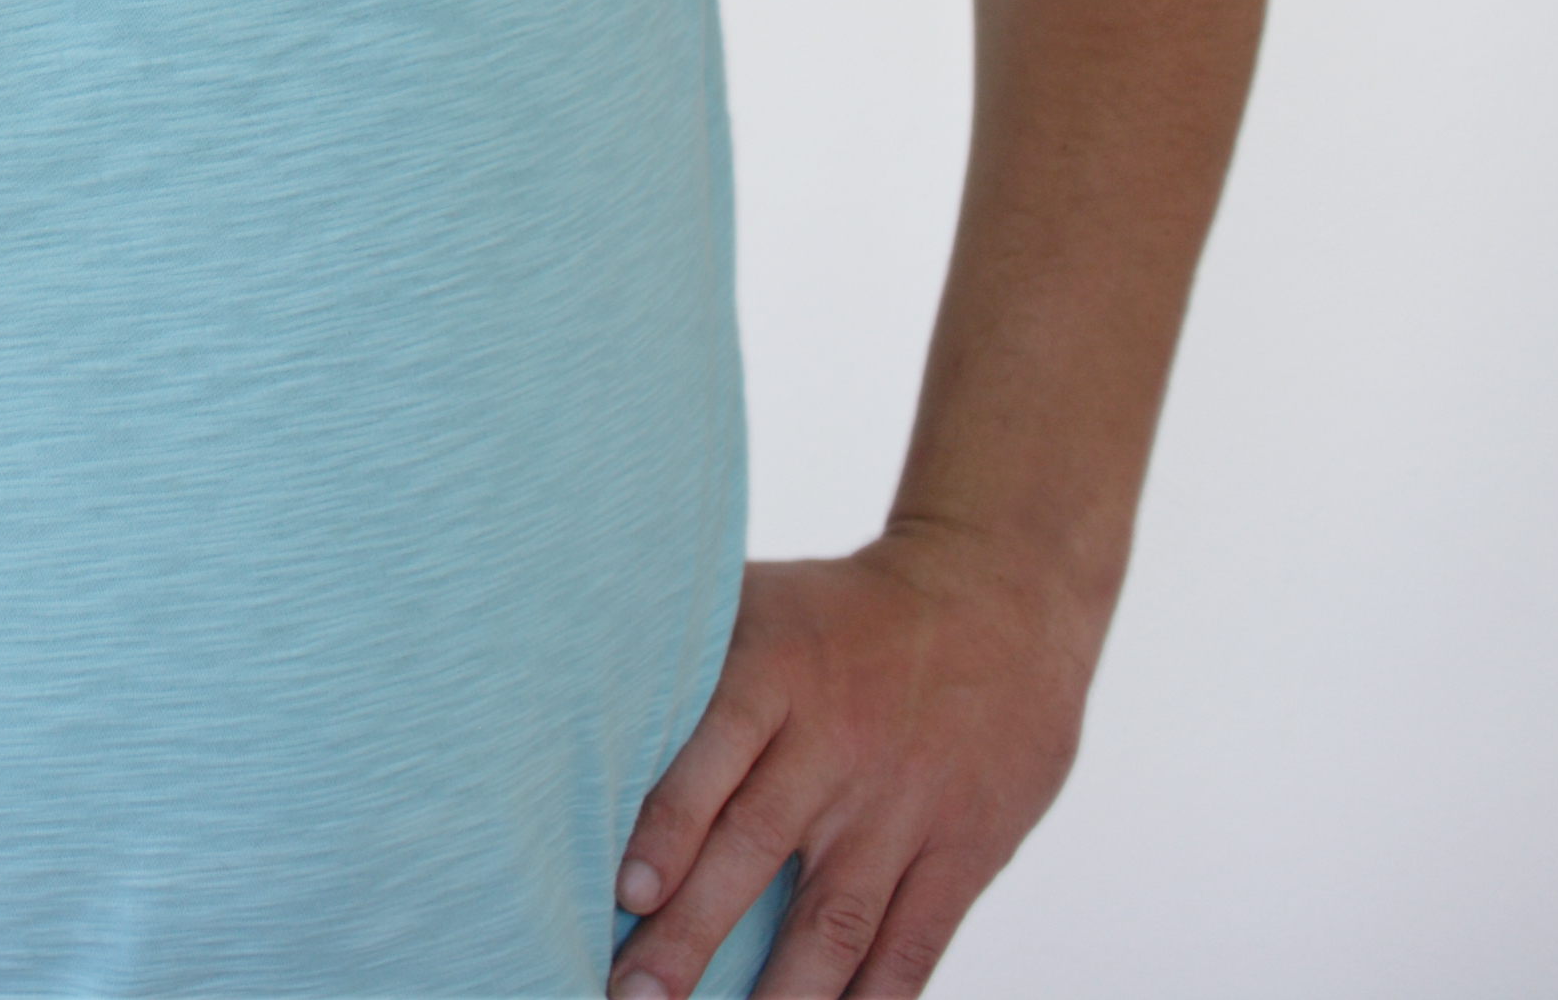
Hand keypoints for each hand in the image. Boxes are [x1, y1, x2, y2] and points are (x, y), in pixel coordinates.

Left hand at [608, 527, 1103, 998]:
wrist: (999, 597)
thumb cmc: (842, 610)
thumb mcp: (760, 598)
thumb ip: (680, 646)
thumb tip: (559, 662)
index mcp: (777, 676)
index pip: (716, 756)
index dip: (670, 827)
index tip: (628, 892)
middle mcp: (838, 748)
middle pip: (758, 851)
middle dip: (692, 934)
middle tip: (635, 994)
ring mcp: (904, 807)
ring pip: (835, 919)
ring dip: (779, 993)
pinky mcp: (964, 850)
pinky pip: (914, 942)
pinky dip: (872, 998)